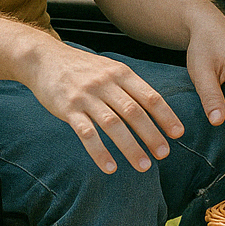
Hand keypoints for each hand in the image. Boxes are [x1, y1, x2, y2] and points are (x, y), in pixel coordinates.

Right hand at [24, 38, 188, 175]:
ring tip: (144, 165)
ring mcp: (86, 96)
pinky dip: (99, 151)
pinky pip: (86, 133)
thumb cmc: (83, 68)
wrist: (46, 58)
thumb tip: (156, 109)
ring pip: (113, 124)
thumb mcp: (110, 69)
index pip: (150, 96)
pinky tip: (110, 167)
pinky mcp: (67, 108)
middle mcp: (106, 83)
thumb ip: (130, 86)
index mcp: (121, 73)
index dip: (166, 116)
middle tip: (164, 154)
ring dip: (130, 147)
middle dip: (151, 135)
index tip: (178, 134)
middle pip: (134, 112)